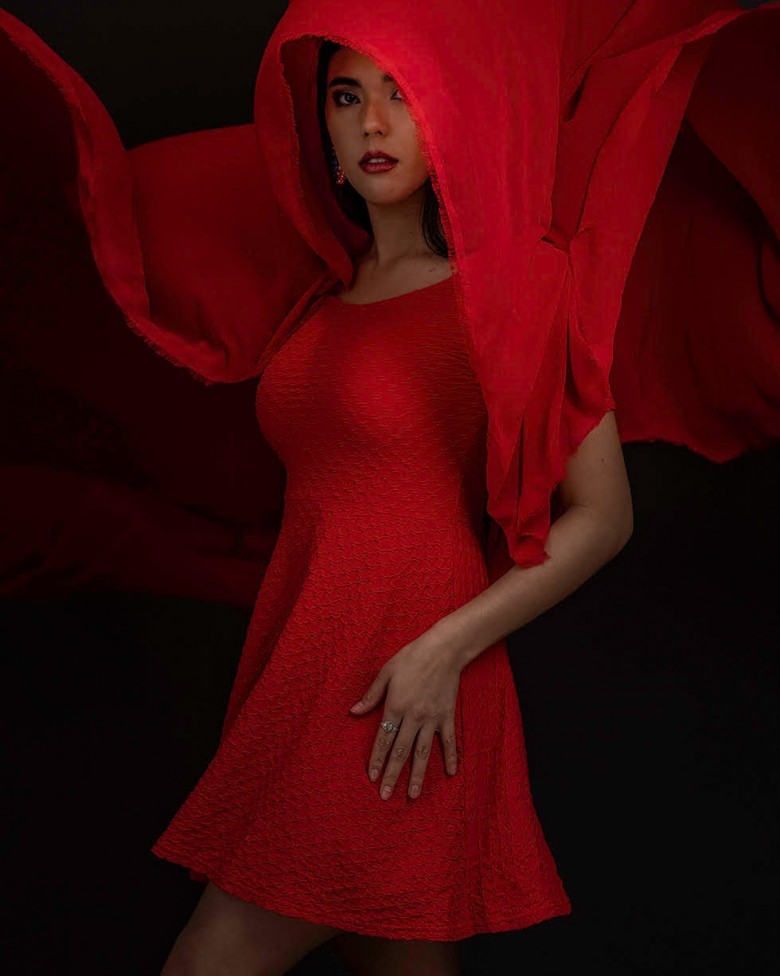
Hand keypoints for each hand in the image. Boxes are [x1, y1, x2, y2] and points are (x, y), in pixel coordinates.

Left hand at [348, 633, 462, 800]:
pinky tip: (451, 773)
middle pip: (400, 751)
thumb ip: (371, 695)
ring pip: (423, 752)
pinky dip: (450, 757)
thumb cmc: (411, 657)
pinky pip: (448, 741)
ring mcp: (432, 719)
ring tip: (413, 795)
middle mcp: (413, 717)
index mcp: (395, 706)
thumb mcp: (386, 672)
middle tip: (386, 795)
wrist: (443, 650)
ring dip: (417, 775)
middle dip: (392, 774)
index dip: (377, 759)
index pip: (383, 739)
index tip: (372, 777)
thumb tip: (354, 712)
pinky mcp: (447, 716)